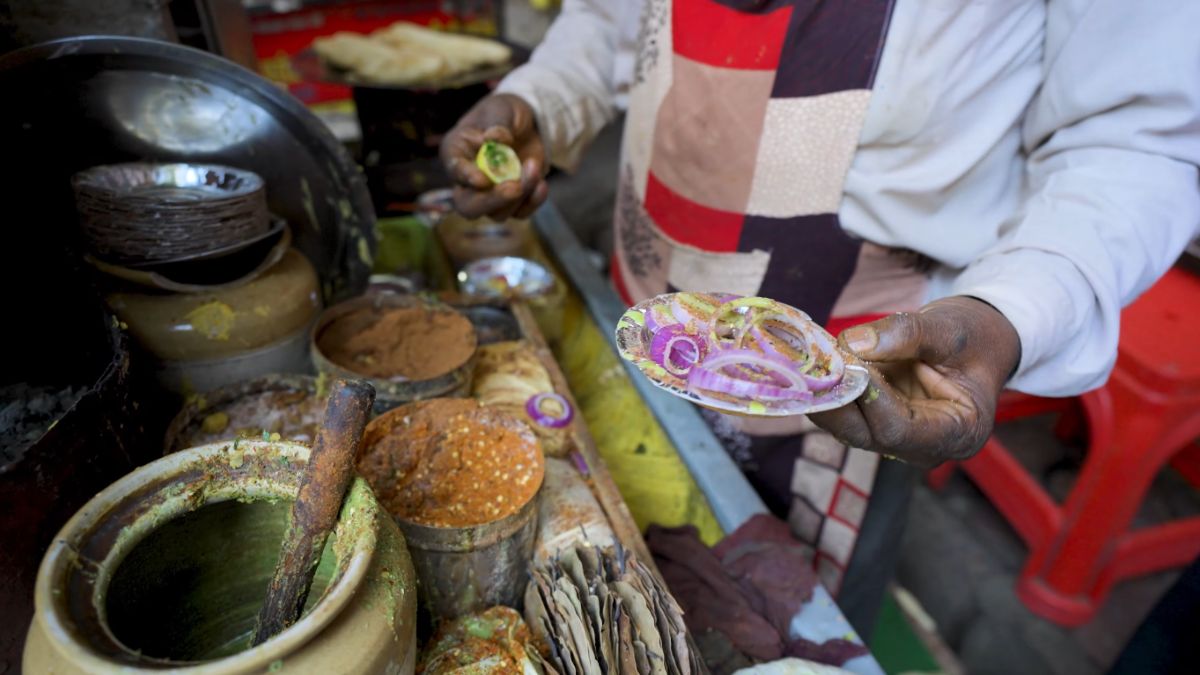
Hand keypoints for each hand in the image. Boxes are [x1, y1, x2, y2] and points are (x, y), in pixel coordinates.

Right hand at [440, 93, 548, 219]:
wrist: (525, 124)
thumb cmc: (503, 114)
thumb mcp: (501, 110)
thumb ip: (497, 124)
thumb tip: (495, 139)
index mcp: (455, 153)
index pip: (454, 170)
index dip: (465, 177)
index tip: (482, 179)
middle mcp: (467, 181)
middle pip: (469, 206)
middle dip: (491, 201)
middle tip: (514, 187)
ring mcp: (489, 195)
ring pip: (498, 213)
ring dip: (520, 195)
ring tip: (534, 165)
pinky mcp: (512, 202)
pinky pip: (520, 213)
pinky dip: (533, 202)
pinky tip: (541, 184)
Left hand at [808, 296, 1020, 467]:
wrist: (975, 341)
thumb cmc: (973, 338)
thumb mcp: (949, 329)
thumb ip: (907, 334)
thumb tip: (853, 343)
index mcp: (958, 433)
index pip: (900, 430)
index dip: (870, 399)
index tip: (851, 364)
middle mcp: (923, 446)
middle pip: (866, 435)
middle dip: (836, 402)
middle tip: (810, 369)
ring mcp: (896, 437)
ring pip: (849, 426)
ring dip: (825, 396)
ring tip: (805, 364)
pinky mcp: (876, 422)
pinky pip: (845, 413)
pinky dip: (828, 390)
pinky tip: (811, 367)